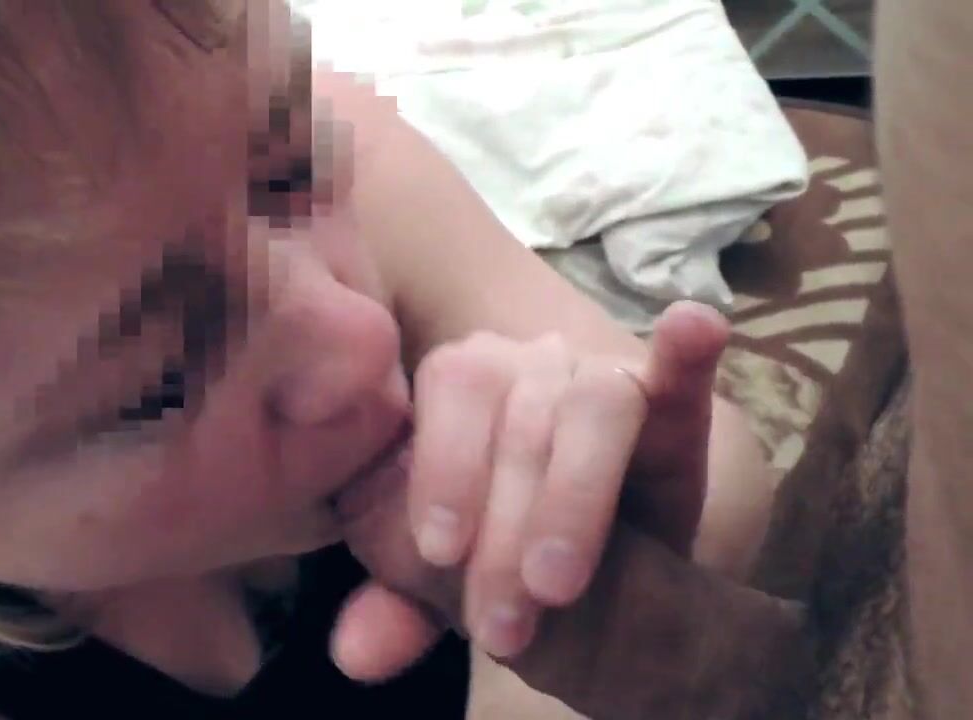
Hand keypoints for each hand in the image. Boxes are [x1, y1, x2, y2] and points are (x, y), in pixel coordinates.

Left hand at [330, 300, 729, 678]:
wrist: (592, 582)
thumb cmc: (500, 557)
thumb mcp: (447, 590)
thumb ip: (400, 608)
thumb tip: (355, 654)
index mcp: (460, 386)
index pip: (450, 390)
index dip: (446, 465)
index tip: (443, 552)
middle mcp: (528, 364)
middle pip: (519, 408)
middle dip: (506, 522)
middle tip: (502, 618)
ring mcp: (600, 378)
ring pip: (594, 405)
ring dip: (573, 497)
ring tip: (555, 586)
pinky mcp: (671, 404)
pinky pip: (679, 371)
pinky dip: (686, 352)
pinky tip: (693, 328)